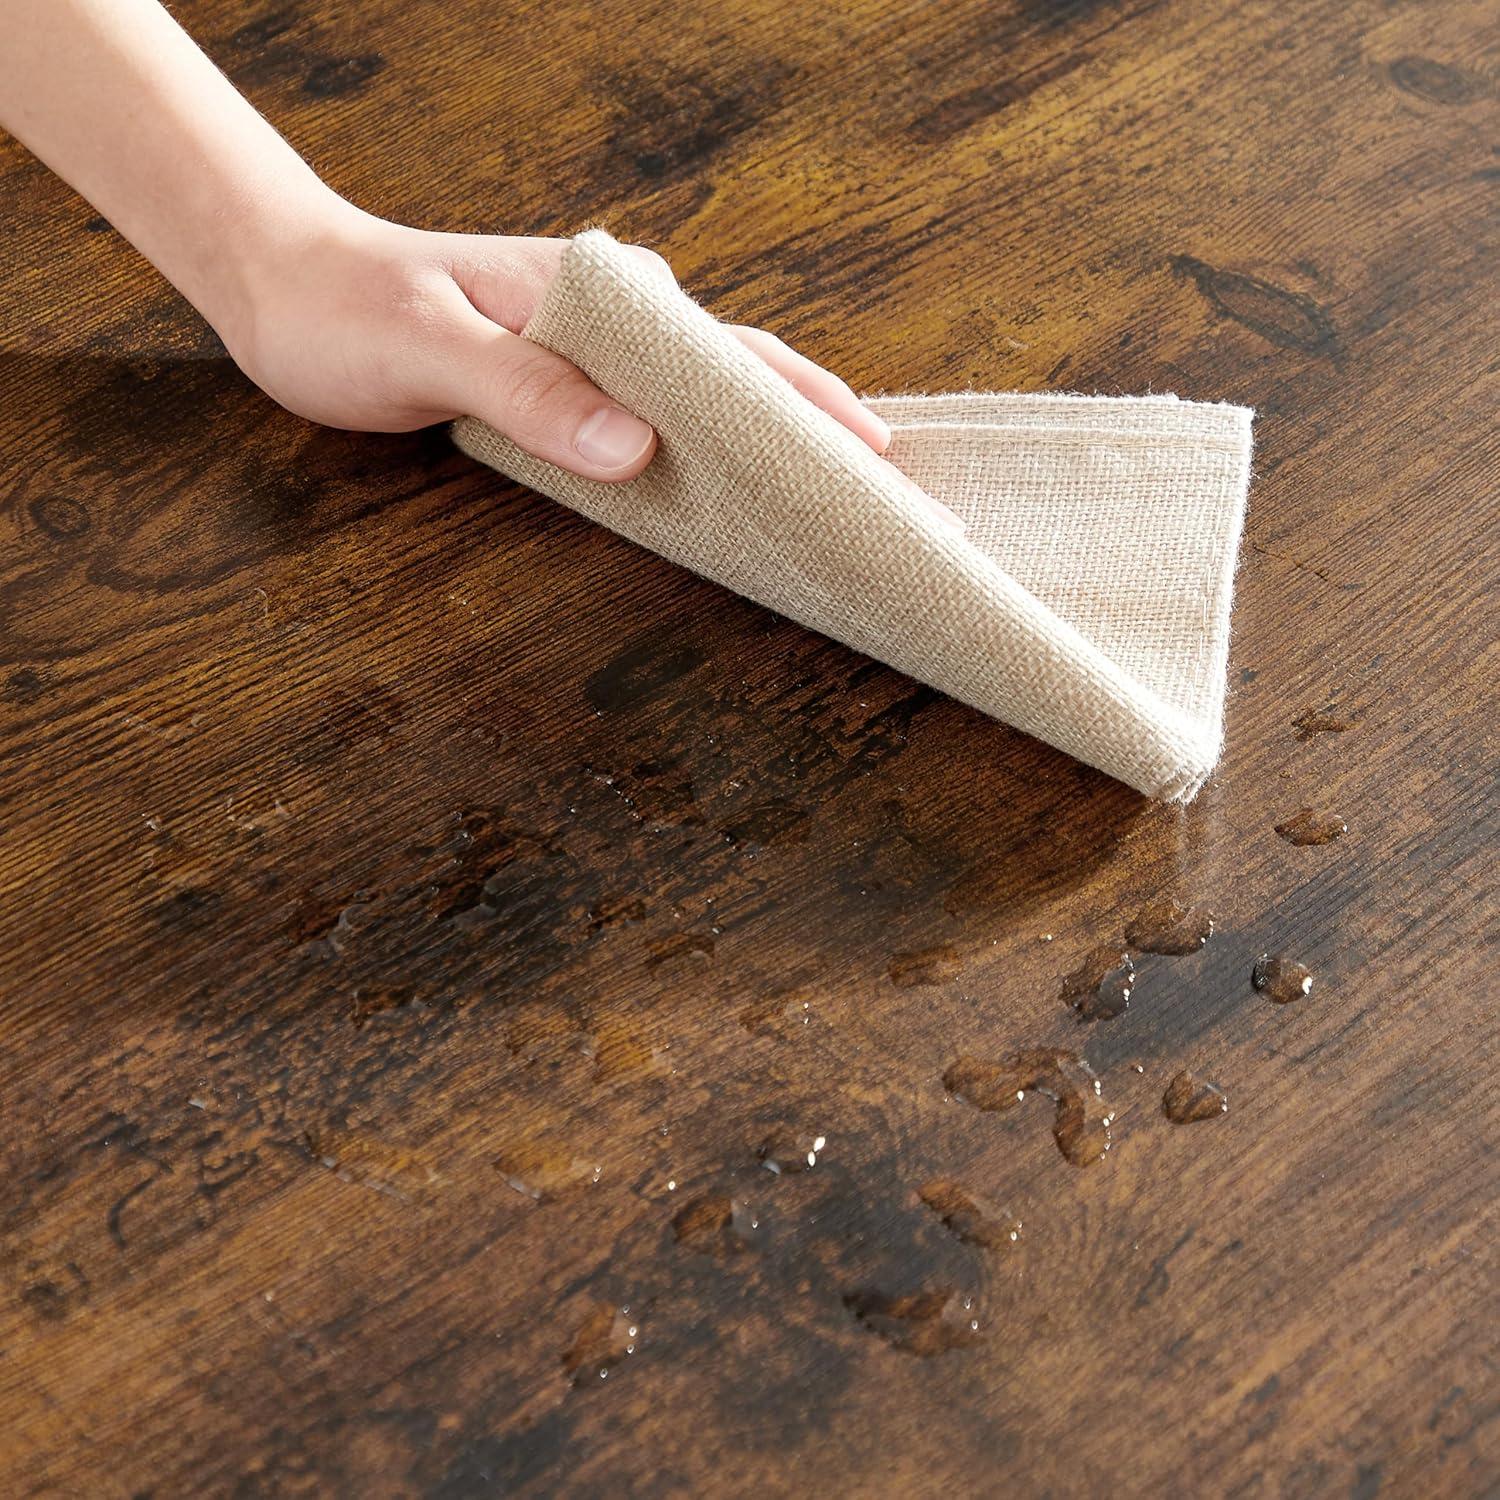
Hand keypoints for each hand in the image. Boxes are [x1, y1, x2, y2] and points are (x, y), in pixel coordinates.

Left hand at [222, 199, 896, 482]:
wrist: (286, 284)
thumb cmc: (346, 310)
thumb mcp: (425, 346)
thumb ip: (527, 391)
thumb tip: (638, 450)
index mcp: (604, 296)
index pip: (735, 358)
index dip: (814, 414)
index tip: (883, 470)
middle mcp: (620, 316)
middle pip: (749, 382)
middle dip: (827, 444)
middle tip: (905, 512)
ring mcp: (603, 351)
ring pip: (715, 407)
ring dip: (779, 458)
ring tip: (849, 516)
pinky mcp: (577, 385)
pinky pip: (664, 426)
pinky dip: (713, 463)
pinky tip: (742, 500)